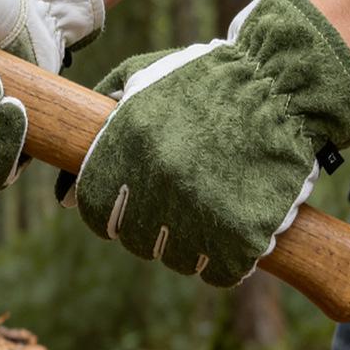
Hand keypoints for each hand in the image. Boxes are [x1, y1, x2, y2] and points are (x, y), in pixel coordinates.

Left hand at [56, 0, 349, 285]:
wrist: (285, 84)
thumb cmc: (206, 79)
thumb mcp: (139, 77)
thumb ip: (95, 127)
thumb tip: (64, 198)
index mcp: (126, 145)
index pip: (96, 211)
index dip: (110, 213)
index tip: (126, 207)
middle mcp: (158, 182)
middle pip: (136, 239)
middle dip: (151, 226)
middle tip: (177, 203)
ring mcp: (201, 211)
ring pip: (177, 258)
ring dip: (189, 243)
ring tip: (210, 208)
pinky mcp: (244, 236)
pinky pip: (219, 272)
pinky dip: (225, 260)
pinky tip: (234, 229)